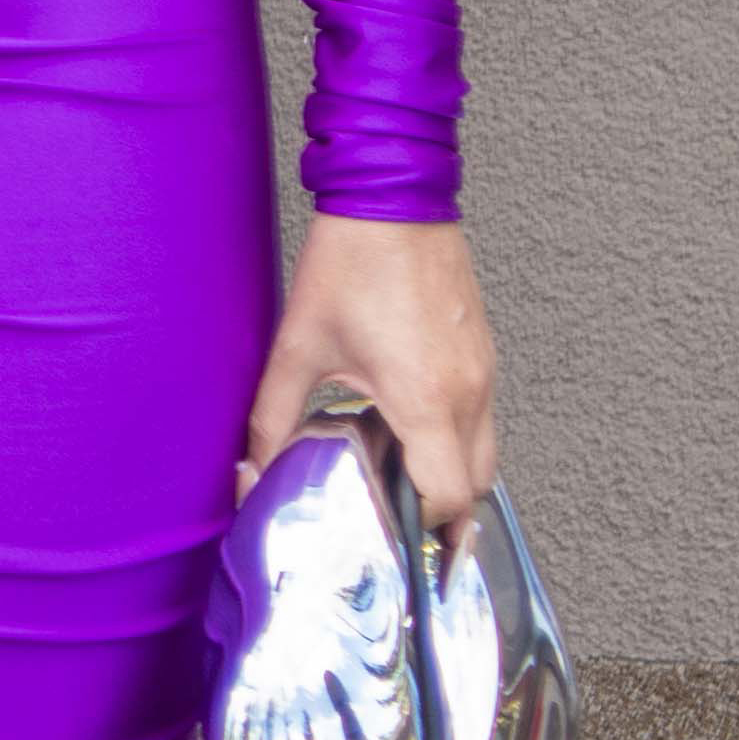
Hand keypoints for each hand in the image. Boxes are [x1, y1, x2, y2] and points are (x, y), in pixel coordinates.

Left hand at [246, 214, 498, 522]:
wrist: (394, 196)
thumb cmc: (352, 263)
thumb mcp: (299, 347)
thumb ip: (274, 417)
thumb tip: (251, 465)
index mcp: (426, 400)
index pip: (450, 498)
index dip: (425, 531)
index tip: (396, 543)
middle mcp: (468, 391)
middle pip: (478, 486)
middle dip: (445, 516)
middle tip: (405, 531)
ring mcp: (483, 370)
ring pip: (486, 452)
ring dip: (453, 477)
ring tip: (405, 487)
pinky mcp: (482, 351)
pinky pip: (483, 416)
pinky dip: (459, 440)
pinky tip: (413, 434)